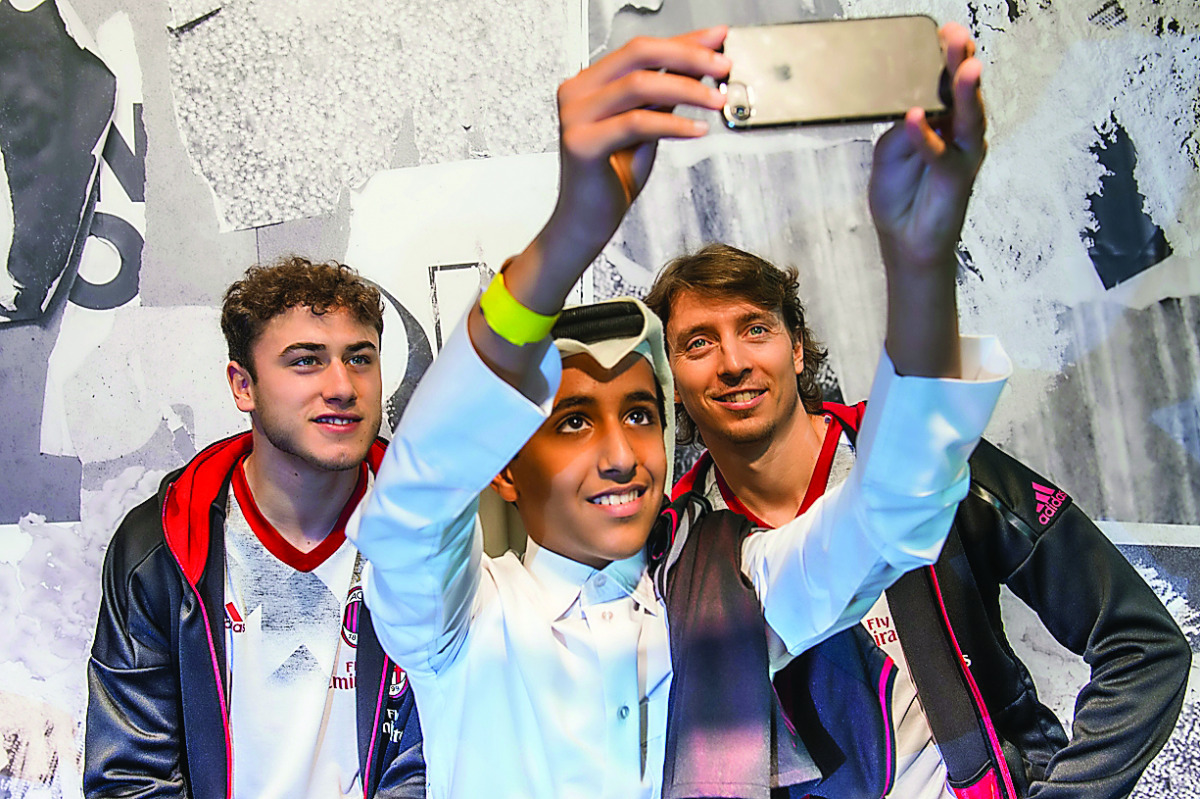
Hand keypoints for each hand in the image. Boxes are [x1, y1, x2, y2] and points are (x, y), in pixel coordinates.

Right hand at [469, 29, 728, 389]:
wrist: (586, 224)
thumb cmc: (612, 179)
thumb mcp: (645, 128)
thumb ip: (663, 96)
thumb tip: (698, 63)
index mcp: (588, 82)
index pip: (640, 48)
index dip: (683, 41)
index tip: (718, 39)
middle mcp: (576, 92)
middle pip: (638, 54)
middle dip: (688, 55)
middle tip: (723, 64)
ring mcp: (575, 116)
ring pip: (640, 85)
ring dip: (687, 89)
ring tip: (717, 98)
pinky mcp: (582, 143)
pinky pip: (637, 123)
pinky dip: (673, 124)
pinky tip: (698, 131)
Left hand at [868, 22, 985, 275]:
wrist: (906, 242)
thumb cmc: (901, 195)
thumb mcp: (889, 153)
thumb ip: (901, 130)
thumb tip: (912, 112)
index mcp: (942, 120)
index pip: (945, 83)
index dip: (946, 58)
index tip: (942, 30)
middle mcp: (958, 131)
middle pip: (963, 92)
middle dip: (962, 62)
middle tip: (958, 37)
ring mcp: (962, 153)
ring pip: (966, 117)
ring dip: (962, 93)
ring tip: (963, 68)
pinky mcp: (956, 177)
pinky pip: (942, 153)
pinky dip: (927, 137)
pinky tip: (916, 118)